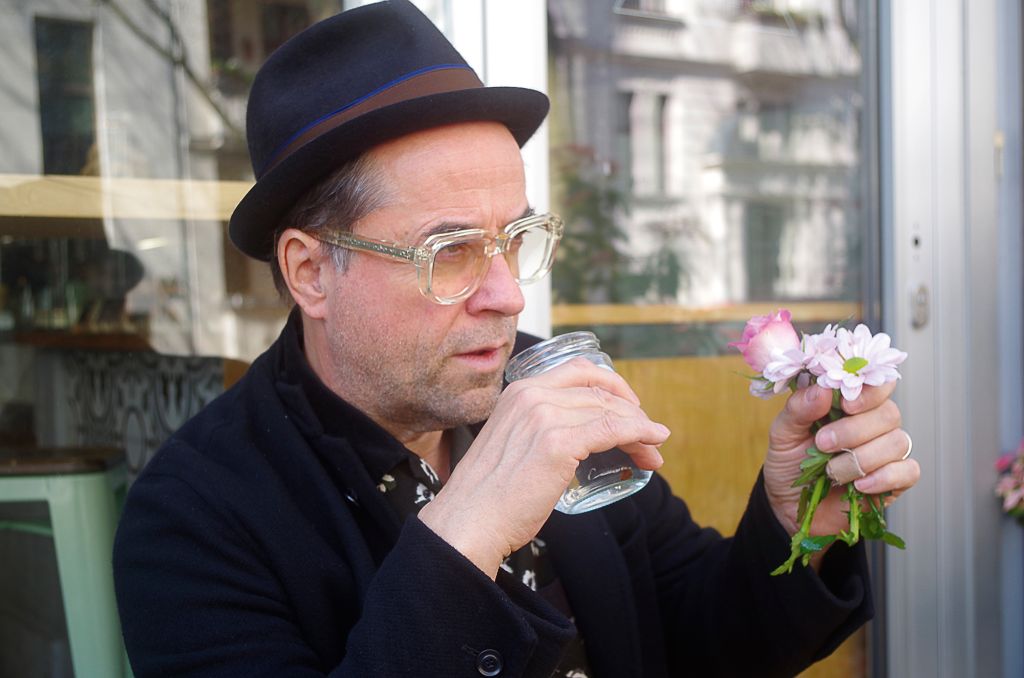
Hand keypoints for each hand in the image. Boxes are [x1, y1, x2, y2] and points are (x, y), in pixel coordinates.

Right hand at [417, 357, 668, 577]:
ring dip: (640, 428)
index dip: (611, 386)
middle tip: (647, 437)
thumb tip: (577, 442)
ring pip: (610, 410)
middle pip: (599, 391)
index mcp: (518, 391)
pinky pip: (613, 429)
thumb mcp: (512, 445)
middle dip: (631, 412)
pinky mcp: (558, 443)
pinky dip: (640, 433)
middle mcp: (531, 395)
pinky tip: (654, 442)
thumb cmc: (489, 496)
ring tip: (652, 451)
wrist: (470, 521)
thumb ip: (537, 432)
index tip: (628, 407)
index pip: (579, 372)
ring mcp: (544, 417)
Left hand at [763, 382, 919, 537]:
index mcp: (850, 404)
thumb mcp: (784, 433)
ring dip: (861, 458)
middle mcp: (874, 424)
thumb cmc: (790, 463)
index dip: (869, 391)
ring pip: (897, 442)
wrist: (790, 505)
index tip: (846, 405)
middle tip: (823, 443)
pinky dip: (883, 477)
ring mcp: (887, 452)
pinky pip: (908, 471)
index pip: (877, 383)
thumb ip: (799, 408)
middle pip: (889, 414)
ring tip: (831, 471)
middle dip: (854, 430)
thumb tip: (823, 389)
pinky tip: (858, 485)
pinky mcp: (895, 480)